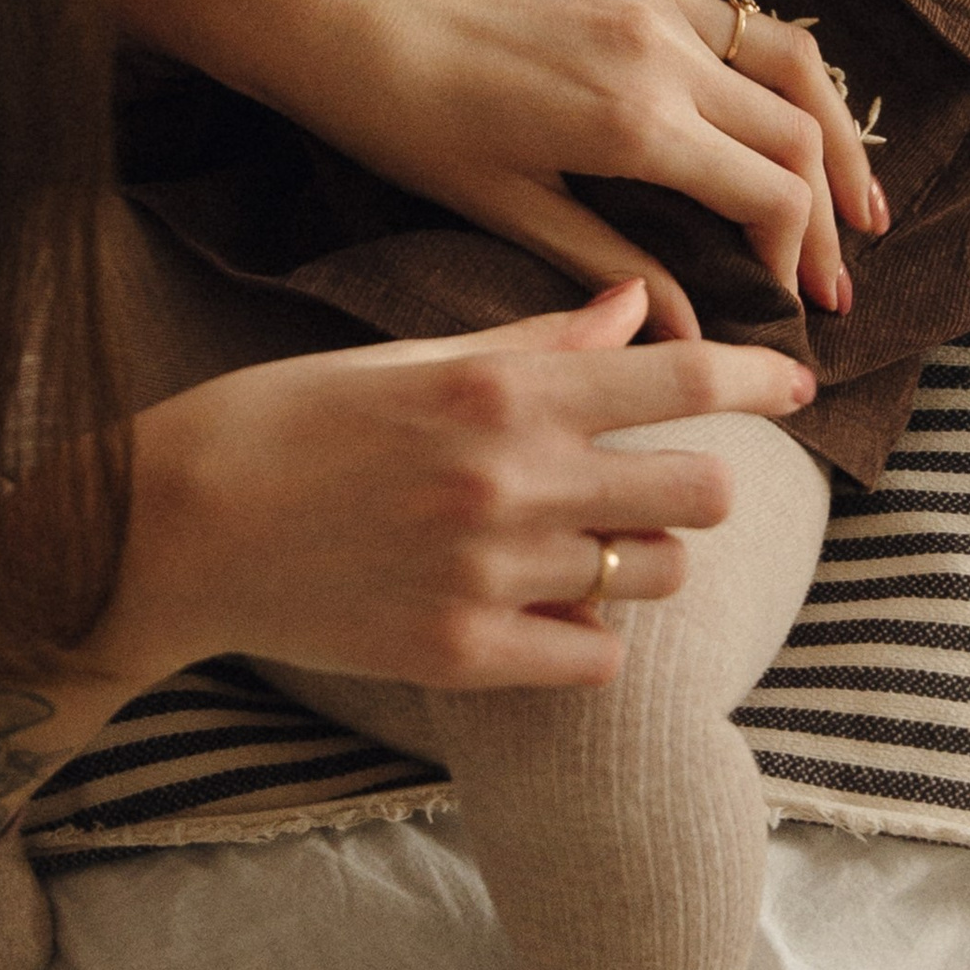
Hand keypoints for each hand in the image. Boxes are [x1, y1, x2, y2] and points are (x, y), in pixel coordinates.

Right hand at [105, 284, 813, 690]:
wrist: (175, 528)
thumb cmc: (289, 420)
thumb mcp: (413, 356)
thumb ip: (537, 342)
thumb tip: (636, 308)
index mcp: (502, 392)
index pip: (679, 383)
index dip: (756, 383)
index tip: (794, 388)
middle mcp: (511, 481)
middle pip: (697, 495)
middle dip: (698, 486)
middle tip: (657, 486)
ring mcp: (490, 575)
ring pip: (651, 578)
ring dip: (639, 560)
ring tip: (581, 548)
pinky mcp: (460, 656)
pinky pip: (592, 661)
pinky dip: (586, 637)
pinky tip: (544, 612)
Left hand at [119, 0, 886, 337]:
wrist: (325, 10)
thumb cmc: (398, 120)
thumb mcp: (506, 211)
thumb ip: (613, 265)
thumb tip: (690, 331)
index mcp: (636, 125)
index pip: (769, 195)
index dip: (798, 257)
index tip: (795, 304)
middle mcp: (661, 47)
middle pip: (794, 130)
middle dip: (828, 211)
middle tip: (835, 274)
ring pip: (783, 46)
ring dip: (832, 115)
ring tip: (856, 187)